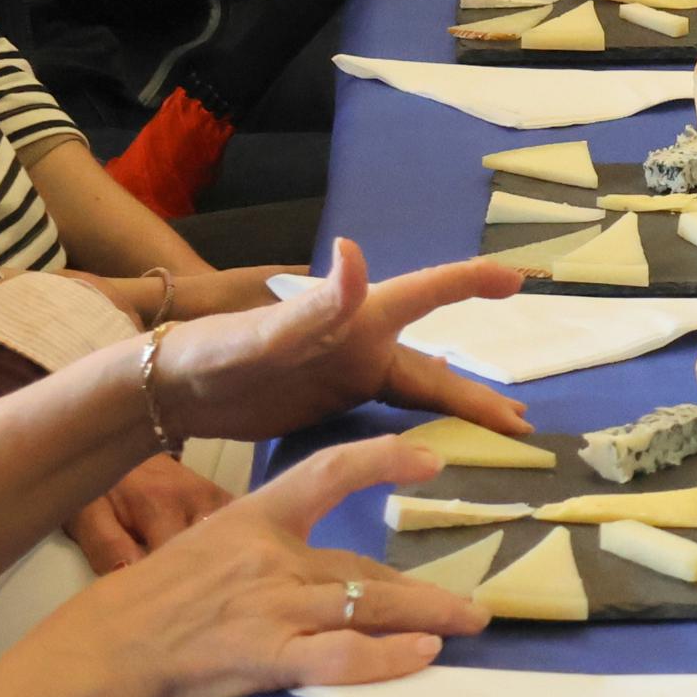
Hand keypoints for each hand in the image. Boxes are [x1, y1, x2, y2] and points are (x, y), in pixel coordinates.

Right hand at [52, 437, 489, 696]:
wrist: (101, 651)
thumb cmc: (148, 605)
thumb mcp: (204, 549)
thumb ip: (259, 553)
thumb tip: (306, 569)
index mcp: (254, 518)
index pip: (328, 471)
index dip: (384, 460)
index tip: (432, 458)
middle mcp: (271, 556)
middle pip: (364, 565)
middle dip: (422, 587)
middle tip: (471, 598)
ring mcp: (272, 606)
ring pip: (369, 604)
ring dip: (429, 617)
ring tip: (469, 624)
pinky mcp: (266, 655)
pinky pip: (341, 654)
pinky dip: (387, 657)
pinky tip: (424, 656)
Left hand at [149, 239, 532, 444]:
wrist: (173, 391)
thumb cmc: (214, 352)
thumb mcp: (266, 333)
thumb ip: (317, 302)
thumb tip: (354, 252)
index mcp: (355, 320)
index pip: (427, 293)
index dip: (473, 283)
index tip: (519, 279)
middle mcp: (361, 343)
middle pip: (435, 367)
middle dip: (480, 393)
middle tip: (523, 422)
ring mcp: (347, 374)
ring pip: (419, 394)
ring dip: (459, 413)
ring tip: (501, 435)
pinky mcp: (331, 403)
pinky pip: (391, 416)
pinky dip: (422, 428)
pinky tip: (438, 444)